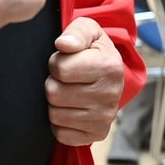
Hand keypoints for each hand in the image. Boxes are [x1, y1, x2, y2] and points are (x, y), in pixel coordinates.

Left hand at [45, 17, 123, 144]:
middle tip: (66, 77)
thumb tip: (64, 44)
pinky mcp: (97, 134)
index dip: (56, 62)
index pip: (60, 69)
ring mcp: (105, 118)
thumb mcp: (88, 30)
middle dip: (54, 82)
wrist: (109, 72)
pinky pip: (61, 134)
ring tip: (69, 90)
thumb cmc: (93, 50)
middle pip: (54, 93)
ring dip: (56, 102)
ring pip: (55, 114)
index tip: (65, 60)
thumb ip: (76, 32)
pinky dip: (60, 122)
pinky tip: (70, 108)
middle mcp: (110, 94)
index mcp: (109, 66)